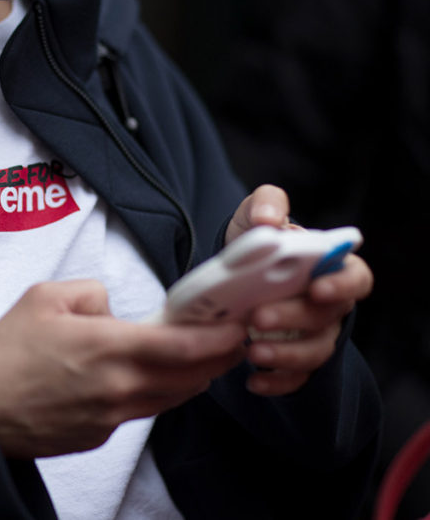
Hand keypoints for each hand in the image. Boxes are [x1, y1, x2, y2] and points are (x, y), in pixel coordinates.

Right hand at [0, 279, 246, 458]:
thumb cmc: (5, 353)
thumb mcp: (43, 297)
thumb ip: (91, 292)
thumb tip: (113, 307)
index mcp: (107, 347)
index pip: (184, 347)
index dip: (220, 338)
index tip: (237, 326)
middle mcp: (118, 387)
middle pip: (191, 378)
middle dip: (218, 359)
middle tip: (229, 339)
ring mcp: (111, 417)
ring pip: (171, 399)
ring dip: (192, 378)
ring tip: (197, 357)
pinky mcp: (100, 435)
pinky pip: (139, 412)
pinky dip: (152, 393)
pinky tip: (142, 377)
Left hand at [225, 185, 373, 395]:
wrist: (231, 271)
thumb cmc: (257, 241)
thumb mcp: (255, 215)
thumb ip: (266, 204)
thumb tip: (268, 219)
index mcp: (329, 268)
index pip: (355, 278)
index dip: (342, 285)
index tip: (317, 288)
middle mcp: (327, 305)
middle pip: (327, 317)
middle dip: (295, 318)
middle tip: (258, 316)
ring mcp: (313, 334)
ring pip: (315, 352)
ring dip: (287, 354)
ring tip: (252, 351)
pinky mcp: (293, 359)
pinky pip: (295, 377)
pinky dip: (277, 382)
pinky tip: (253, 381)